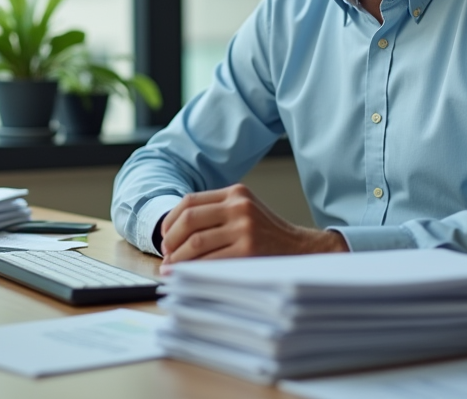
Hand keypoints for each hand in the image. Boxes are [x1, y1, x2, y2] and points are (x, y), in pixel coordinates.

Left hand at [159, 184, 347, 263]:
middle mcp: (239, 206)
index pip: (189, 201)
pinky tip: (187, 275)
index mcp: (236, 193)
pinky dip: (193, 269)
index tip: (165, 236)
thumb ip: (215, 214)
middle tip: (166, 255)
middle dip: (171, 240)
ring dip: (178, 258)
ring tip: (173, 268)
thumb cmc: (266, 234)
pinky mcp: (248, 250)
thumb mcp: (244, 212)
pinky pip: (210, 261)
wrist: (301, 249)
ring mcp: (244, 227)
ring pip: (195, 242)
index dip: (170, 220)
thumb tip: (172, 236)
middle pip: (189, 220)